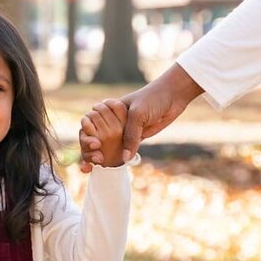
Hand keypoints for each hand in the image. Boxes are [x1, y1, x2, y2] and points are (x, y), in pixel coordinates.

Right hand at [80, 63, 203, 172]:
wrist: (173, 95)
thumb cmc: (152, 98)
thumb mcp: (137, 114)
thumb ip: (130, 136)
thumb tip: (124, 158)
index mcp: (109, 108)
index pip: (91, 122)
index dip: (87, 134)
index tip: (91, 146)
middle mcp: (114, 119)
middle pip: (98, 135)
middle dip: (92, 147)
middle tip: (96, 159)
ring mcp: (125, 128)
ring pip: (111, 144)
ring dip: (104, 154)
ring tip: (98, 165)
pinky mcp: (138, 136)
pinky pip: (127, 148)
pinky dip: (121, 157)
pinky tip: (114, 165)